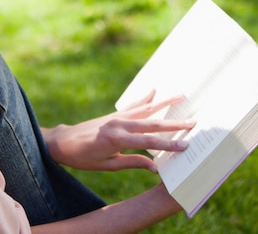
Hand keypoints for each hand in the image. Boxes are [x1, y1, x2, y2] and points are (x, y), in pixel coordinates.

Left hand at [42, 90, 194, 172]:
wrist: (63, 142)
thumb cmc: (83, 157)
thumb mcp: (108, 165)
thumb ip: (133, 163)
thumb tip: (156, 167)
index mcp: (117, 138)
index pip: (149, 141)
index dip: (168, 144)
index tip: (186, 145)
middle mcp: (119, 123)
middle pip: (152, 122)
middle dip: (174, 123)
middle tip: (194, 122)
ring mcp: (117, 116)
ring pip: (146, 109)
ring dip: (165, 102)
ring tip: (182, 95)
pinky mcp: (114, 114)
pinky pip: (133, 105)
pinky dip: (145, 97)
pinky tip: (154, 90)